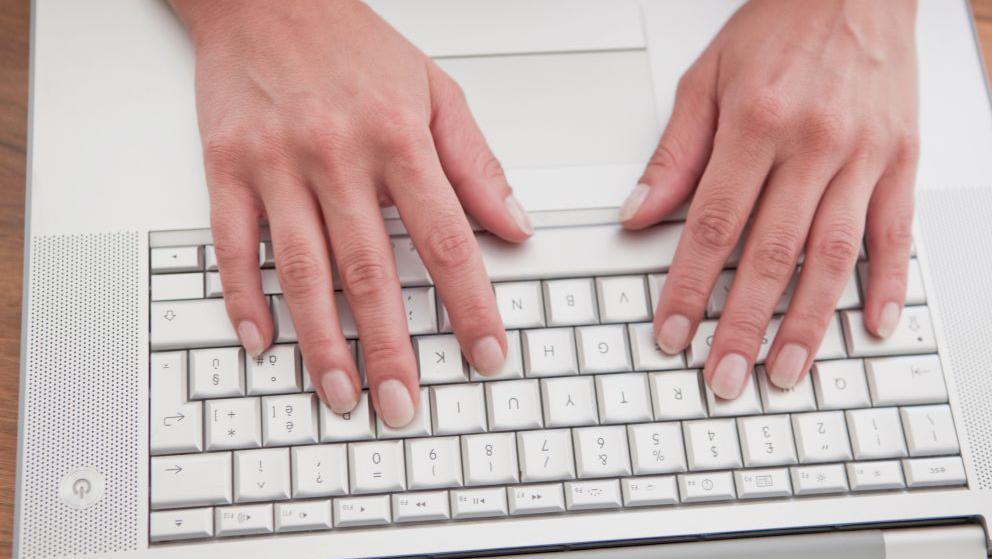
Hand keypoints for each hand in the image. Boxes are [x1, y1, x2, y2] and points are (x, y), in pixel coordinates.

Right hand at [171, 0, 532, 425]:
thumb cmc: (352, 45)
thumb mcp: (434, 91)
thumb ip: (476, 163)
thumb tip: (514, 225)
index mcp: (398, 139)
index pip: (446, 240)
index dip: (470, 305)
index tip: (486, 353)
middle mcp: (337, 156)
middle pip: (369, 270)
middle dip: (390, 346)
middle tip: (403, 404)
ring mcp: (276, 166)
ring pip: (301, 270)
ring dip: (321, 341)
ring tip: (342, 392)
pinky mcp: (227, 169)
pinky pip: (233, 245)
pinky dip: (243, 298)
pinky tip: (261, 342)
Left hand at [620, 0, 917, 396]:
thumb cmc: (779, 26)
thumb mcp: (706, 78)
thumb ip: (674, 153)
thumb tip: (637, 213)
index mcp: (755, 123)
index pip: (712, 226)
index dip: (688, 288)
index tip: (670, 333)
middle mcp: (812, 144)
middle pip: (770, 254)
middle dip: (742, 325)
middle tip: (724, 378)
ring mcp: (863, 155)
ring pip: (833, 256)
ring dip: (808, 323)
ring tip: (784, 371)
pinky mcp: (900, 159)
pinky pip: (896, 233)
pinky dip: (886, 283)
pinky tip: (873, 325)